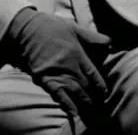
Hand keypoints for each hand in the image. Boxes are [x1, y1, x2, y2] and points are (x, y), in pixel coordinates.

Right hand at [6, 8, 110, 124]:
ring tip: (90, 110)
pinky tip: (73, 111)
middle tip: (99, 104)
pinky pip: (57, 94)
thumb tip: (110, 43)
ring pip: (74, 91)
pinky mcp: (43, 77)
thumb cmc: (52, 27)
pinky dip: (66, 104)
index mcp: (77, 53)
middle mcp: (68, 65)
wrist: (27, 29)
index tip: (104, 92)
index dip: (99, 84)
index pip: (92, 73)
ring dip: (83, 101)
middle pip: (84, 84)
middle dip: (92, 95)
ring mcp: (56, 72)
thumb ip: (92, 37)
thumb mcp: (74, 27)